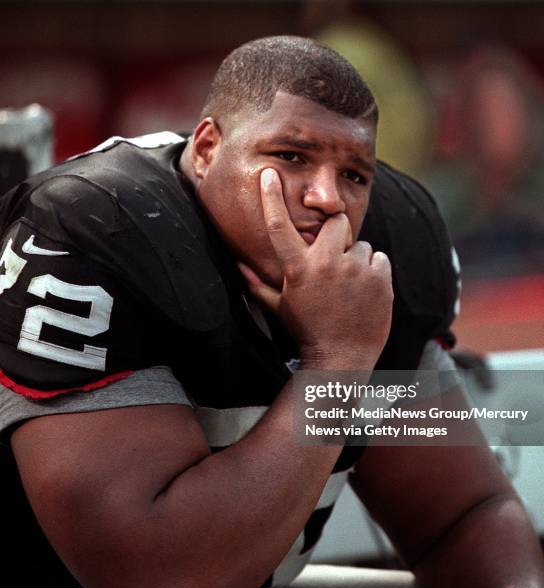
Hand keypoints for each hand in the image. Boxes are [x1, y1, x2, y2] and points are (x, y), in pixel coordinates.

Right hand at [238, 168, 392, 369]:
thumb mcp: (280, 307)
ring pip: (361, 244)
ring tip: (349, 286)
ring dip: (355, 259)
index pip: (279, 226)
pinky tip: (364, 291)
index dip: (271, 197)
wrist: (342, 358)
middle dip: (336, 233)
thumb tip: (237, 265)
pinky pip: (379, 259)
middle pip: (336, 221)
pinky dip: (373, 271)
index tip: (269, 174)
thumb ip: (257, 284)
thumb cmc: (307, 331)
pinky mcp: (380, 279)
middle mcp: (327, 264)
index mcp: (298, 270)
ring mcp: (356, 271)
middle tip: (334, 257)